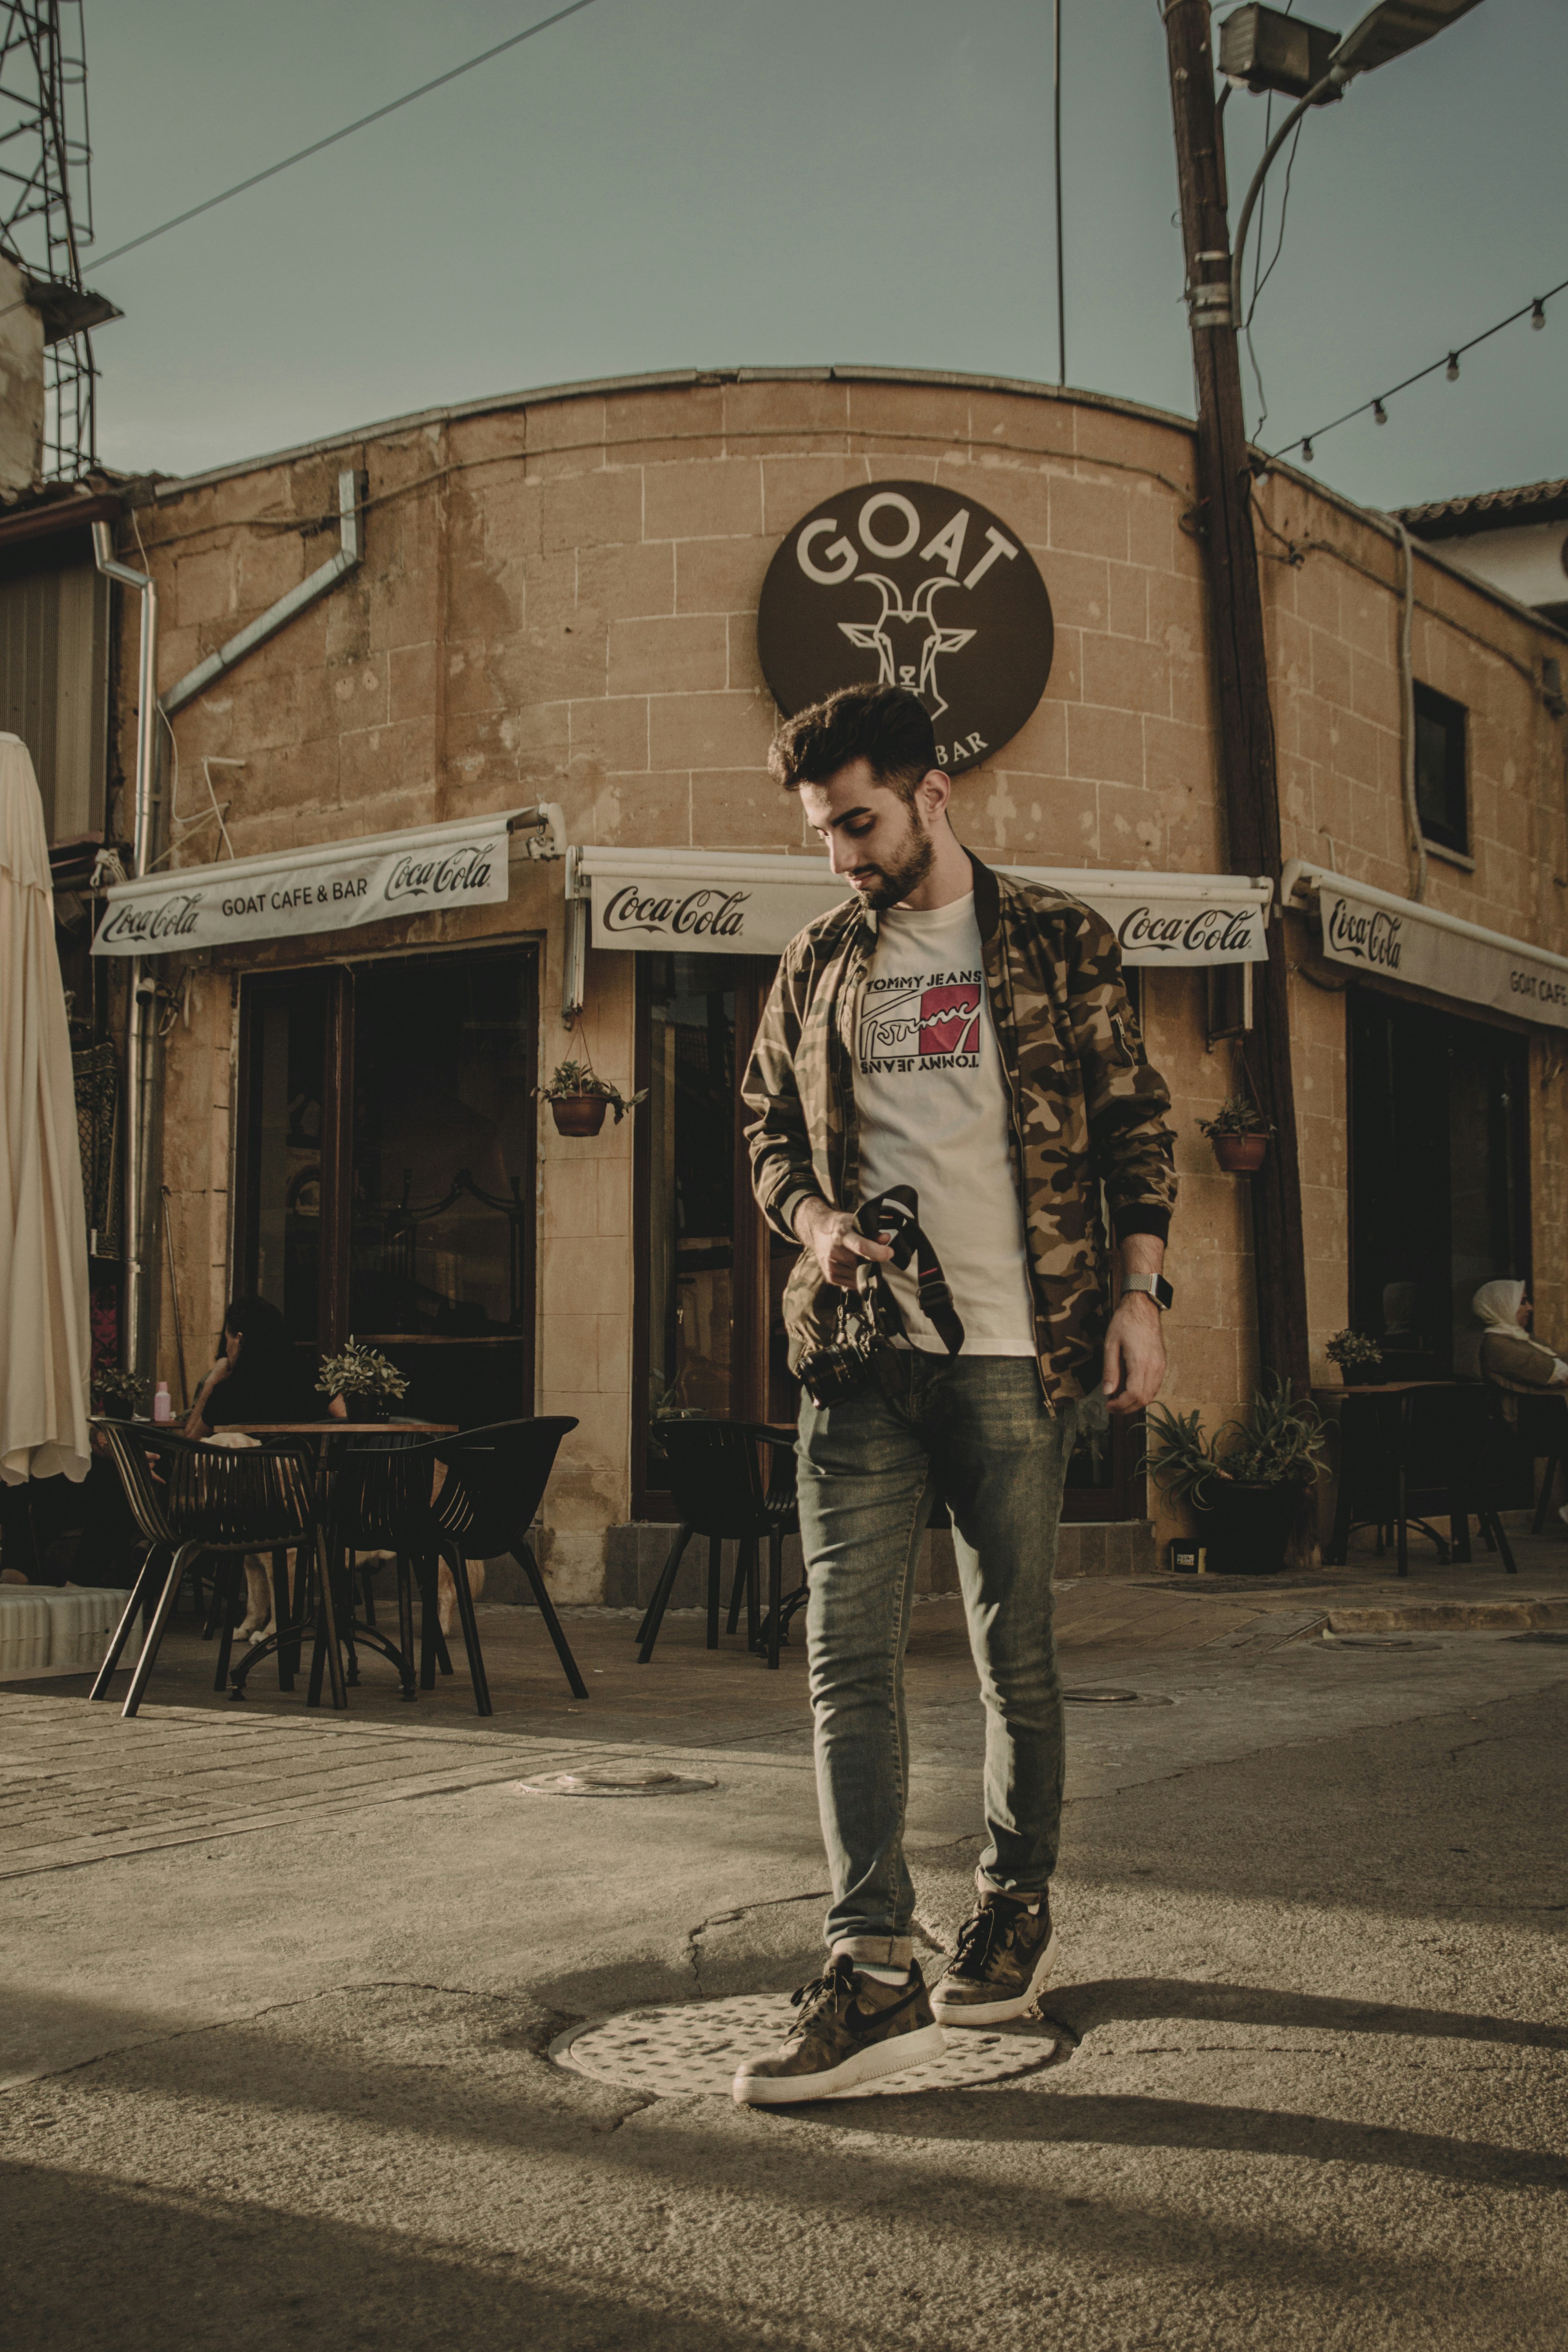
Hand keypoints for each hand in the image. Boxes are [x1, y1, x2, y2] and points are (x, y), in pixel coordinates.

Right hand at [793, 1197, 893, 1290]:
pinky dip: (857, 1277)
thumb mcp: (855, 1221)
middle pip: (862, 1263)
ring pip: (859, 1275)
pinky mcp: (830, 1276)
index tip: (890, 1253)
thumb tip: (885, 1240)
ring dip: (864, 1270)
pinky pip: (852, 1283)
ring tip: (858, 1258)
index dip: (878, 1252)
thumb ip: (872, 1232)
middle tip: (872, 1253)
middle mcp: (834, 1251)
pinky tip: (853, 1266)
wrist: (816, 1230)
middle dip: (873, 1261)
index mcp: (842, 1234)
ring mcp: (831, 1265)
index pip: (861, 1247)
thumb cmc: (839, 1226)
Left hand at [1102, 1292, 1165, 1414]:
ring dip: (1135, 1403)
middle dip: (1127, 1408)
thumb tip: (1107, 1392)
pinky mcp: (1162, 1364)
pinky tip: (1130, 1390)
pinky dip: (1143, 1394)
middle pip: (1144, 1399)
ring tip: (1119, 1400)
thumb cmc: (1125, 1322)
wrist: (1143, 1308)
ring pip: (1151, 1395)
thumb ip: (1110, 1370)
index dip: (1121, 1405)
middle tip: (1112, 1406)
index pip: (1134, 1394)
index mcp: (1140, 1362)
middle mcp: (1154, 1367)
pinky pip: (1155, 1386)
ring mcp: (1161, 1366)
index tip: (1108, 1405)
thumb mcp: (1110, 1344)